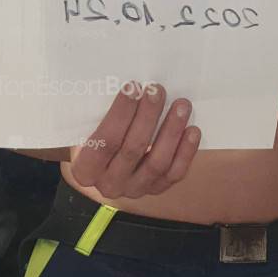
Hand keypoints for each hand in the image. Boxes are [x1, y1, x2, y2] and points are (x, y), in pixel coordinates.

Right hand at [68, 81, 199, 199]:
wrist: (101, 168)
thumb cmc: (92, 140)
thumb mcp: (85, 131)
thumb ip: (98, 116)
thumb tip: (129, 87)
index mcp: (85, 170)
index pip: (105, 141)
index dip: (120, 113)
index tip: (133, 87)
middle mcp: (109, 184)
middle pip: (132, 149)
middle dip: (147, 116)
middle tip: (157, 90)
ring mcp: (134, 189)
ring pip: (157, 163)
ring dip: (171, 131)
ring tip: (181, 105)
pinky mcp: (155, 190)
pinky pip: (174, 174)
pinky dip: (185, 152)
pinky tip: (192, 130)